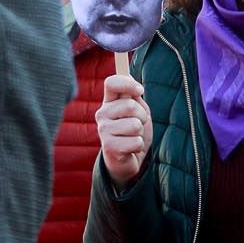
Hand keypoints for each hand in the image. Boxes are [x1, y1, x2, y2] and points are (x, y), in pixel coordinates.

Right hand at [97, 72, 152, 188]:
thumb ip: (135, 98)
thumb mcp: (137, 111)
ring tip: (132, 137)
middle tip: (137, 125)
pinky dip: (139, 146)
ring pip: (135, 125)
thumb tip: (135, 89)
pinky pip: (136, 142)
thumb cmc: (133, 132)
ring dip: (140, 133)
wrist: (127, 159)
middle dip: (142, 116)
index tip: (140, 91)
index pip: (111, 83)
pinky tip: (130, 149)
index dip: (128, 83)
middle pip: (130, 105)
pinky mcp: (109, 148)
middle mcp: (102, 114)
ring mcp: (103, 131)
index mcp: (108, 102)